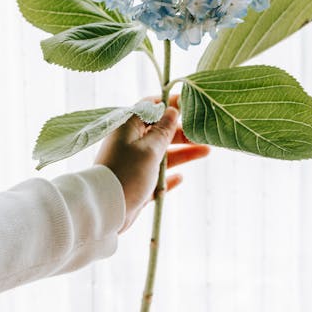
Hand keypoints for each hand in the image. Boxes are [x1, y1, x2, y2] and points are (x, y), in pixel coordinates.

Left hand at [94, 95, 209, 232]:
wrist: (104, 209)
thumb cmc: (126, 173)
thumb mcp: (149, 149)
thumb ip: (163, 130)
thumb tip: (172, 110)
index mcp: (129, 128)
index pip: (151, 107)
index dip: (170, 103)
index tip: (190, 101)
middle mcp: (131, 143)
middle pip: (161, 131)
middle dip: (182, 132)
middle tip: (203, 132)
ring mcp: (134, 164)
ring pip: (163, 154)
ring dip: (183, 153)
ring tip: (207, 150)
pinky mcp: (137, 184)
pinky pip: (157, 177)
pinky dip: (169, 177)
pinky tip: (181, 178)